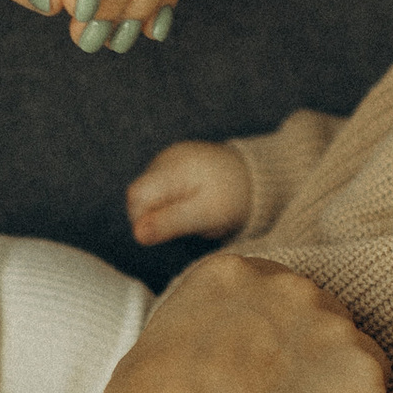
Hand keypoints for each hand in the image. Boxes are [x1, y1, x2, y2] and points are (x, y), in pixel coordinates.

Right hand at [60, 254, 390, 392]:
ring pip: (358, 364)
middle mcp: (289, 288)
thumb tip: (171, 377)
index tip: (257, 375)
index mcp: (230, 275)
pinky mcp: (364, 382)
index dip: (268, 339)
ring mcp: (334, 331)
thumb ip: (174, 352)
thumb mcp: (138, 367)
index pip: (270, 294)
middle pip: (320, 321)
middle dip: (310, 363)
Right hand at [127, 139, 251, 246]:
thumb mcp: (205, 215)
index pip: (136, 196)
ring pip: (148, 193)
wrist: (256, 177)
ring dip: (162, 209)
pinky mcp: (173, 163)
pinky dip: (170, 201)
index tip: (167, 231)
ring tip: (191, 212)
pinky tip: (191, 202)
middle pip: (138, 195)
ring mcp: (168, 158)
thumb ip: (170, 223)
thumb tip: (137, 234)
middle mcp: (166, 159)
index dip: (142, 219)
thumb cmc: (232, 198)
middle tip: (183, 223)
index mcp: (173, 169)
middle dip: (153, 216)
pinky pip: (160, 187)